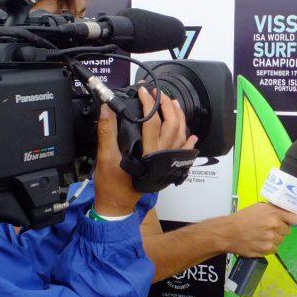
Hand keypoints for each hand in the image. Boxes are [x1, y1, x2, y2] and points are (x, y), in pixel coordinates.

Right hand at [93, 87, 197, 216]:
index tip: (142, 91)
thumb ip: (106, 131)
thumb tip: (106, 109)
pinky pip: (183, 152)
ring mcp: (167, 162)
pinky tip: (191, 135)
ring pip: (180, 136)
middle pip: (172, 125)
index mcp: (147, 152)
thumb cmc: (111, 184)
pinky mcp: (168, 167)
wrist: (118, 204)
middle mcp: (162, 155)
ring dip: (179, 118)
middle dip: (167, 106)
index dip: (148, 103)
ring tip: (174, 104)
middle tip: (158, 93)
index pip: (152, 121)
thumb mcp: (105, 156)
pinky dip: (188, 142)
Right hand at [221, 203, 296, 256]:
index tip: (288, 222)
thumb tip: (285, 214)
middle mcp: (275, 225)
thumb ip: (273, 210)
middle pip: (288, 231)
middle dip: (280, 230)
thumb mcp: (259, 208)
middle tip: (269, 229)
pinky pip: (274, 249)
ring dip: (274, 239)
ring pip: (281, 240)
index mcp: (274, 212)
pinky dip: (269, 247)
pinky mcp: (266, 249)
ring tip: (262, 236)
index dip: (291, 221)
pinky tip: (260, 242)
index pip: (295, 219)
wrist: (228, 232)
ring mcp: (271, 238)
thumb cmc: (242, 218)